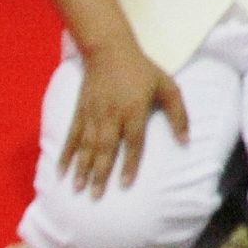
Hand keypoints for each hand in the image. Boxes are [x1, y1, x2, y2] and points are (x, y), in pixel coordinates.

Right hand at [62, 43, 187, 196]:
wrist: (110, 51)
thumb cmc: (143, 70)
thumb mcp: (168, 86)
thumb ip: (178, 114)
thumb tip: (186, 141)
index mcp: (134, 110)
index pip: (133, 142)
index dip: (130, 164)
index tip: (125, 185)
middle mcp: (111, 115)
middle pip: (106, 149)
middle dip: (100, 174)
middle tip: (95, 196)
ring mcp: (92, 114)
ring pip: (86, 146)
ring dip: (81, 169)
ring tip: (77, 189)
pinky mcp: (79, 112)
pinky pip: (71, 137)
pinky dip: (65, 154)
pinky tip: (60, 171)